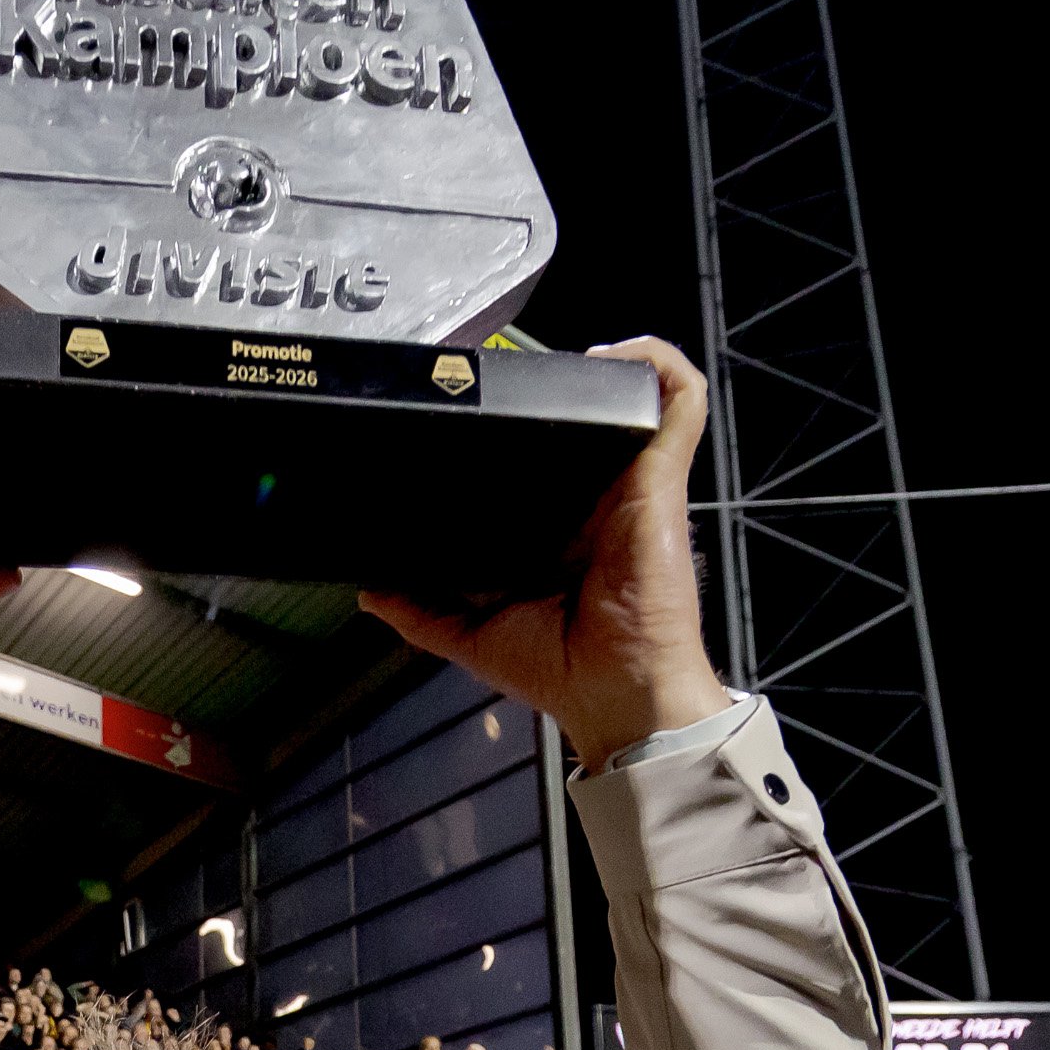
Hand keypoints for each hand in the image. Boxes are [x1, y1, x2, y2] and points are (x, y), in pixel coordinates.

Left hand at [358, 337, 734, 767]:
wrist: (617, 694)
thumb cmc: (561, 672)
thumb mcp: (471, 635)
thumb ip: (420, 611)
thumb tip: (368, 591)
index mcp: (563, 529)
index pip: (548, 461)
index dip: (522, 430)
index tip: (481, 409)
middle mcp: (600, 500)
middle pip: (588, 422)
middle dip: (562, 386)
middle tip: (514, 374)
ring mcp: (635, 484)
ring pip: (642, 397)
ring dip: (620, 363)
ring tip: (577, 355)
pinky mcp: (661, 478)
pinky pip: (681, 403)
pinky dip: (659, 364)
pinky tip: (617, 355)